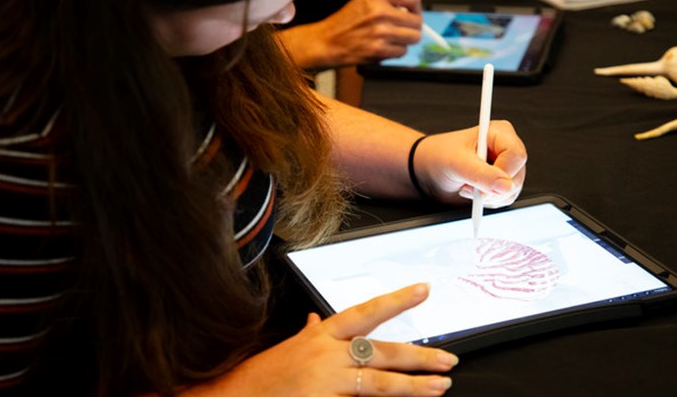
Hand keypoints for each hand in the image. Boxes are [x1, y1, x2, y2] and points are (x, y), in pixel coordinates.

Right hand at [191, 284, 457, 395]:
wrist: (229, 396)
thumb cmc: (261, 376)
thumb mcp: (290, 348)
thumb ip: (309, 334)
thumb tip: (317, 320)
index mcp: (321, 336)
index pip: (366, 311)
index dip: (396, 300)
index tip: (423, 289)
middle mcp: (325, 354)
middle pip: (381, 350)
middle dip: (419, 354)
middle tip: (448, 358)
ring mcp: (324, 381)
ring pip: (378, 381)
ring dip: (412, 385)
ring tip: (439, 386)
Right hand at [278, 0, 422, 69]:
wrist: (327, 42)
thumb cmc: (344, 23)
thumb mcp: (364, 1)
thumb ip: (389, 3)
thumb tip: (413, 12)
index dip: (416, 8)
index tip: (413, 14)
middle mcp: (381, 11)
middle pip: (417, 21)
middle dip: (412, 28)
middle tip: (403, 30)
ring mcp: (381, 32)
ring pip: (412, 38)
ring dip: (404, 41)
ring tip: (389, 40)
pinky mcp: (379, 50)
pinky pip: (402, 52)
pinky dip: (395, 52)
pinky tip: (382, 48)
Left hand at [413, 121, 526, 206]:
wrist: (429, 170)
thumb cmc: (439, 156)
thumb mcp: (457, 163)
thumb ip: (481, 174)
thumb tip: (505, 186)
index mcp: (499, 133)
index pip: (516, 156)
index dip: (504, 174)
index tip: (485, 187)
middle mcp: (506, 148)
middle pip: (517, 175)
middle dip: (493, 188)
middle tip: (469, 188)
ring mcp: (506, 166)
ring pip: (512, 190)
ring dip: (490, 196)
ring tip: (467, 187)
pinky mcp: (502, 182)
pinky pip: (505, 198)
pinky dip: (489, 201)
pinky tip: (473, 192)